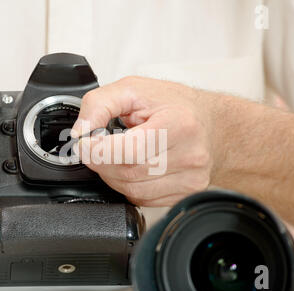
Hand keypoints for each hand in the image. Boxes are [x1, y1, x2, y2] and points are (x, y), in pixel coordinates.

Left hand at [72, 76, 215, 206]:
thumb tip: (80, 131)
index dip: (100, 150)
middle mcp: (190, 155)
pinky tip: (134, 167)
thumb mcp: (134, 89)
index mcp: (179, 124)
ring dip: (113, 175)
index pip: (131, 149)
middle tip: (99, 146)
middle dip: (102, 161)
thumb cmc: (176, 106)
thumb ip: (100, 104)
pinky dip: (129, 185)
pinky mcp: (185, 194)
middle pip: (128, 172)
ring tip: (118, 154)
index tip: (85, 143)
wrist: (213, 126)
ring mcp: (190, 179)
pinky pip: (143, 199)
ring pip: (132, 190)